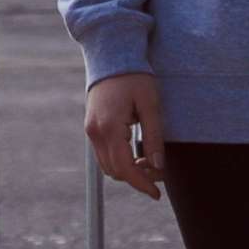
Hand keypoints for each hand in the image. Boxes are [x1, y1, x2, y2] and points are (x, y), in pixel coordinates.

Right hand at [85, 73, 166, 200]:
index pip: (125, 168)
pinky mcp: (91, 126)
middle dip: (137, 178)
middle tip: (158, 172)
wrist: (111, 54)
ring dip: (127, 170)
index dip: (142, 183)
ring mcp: (90, 129)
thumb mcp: (150, 105)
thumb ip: (154, 136)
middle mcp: (95, 131)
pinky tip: (136, 151)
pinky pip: (104, 153)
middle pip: (114, 171)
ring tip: (149, 160)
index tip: (157, 194)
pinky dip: (119, 159)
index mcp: (110, 127)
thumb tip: (158, 166)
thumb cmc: (134, 76)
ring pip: (107, 165)